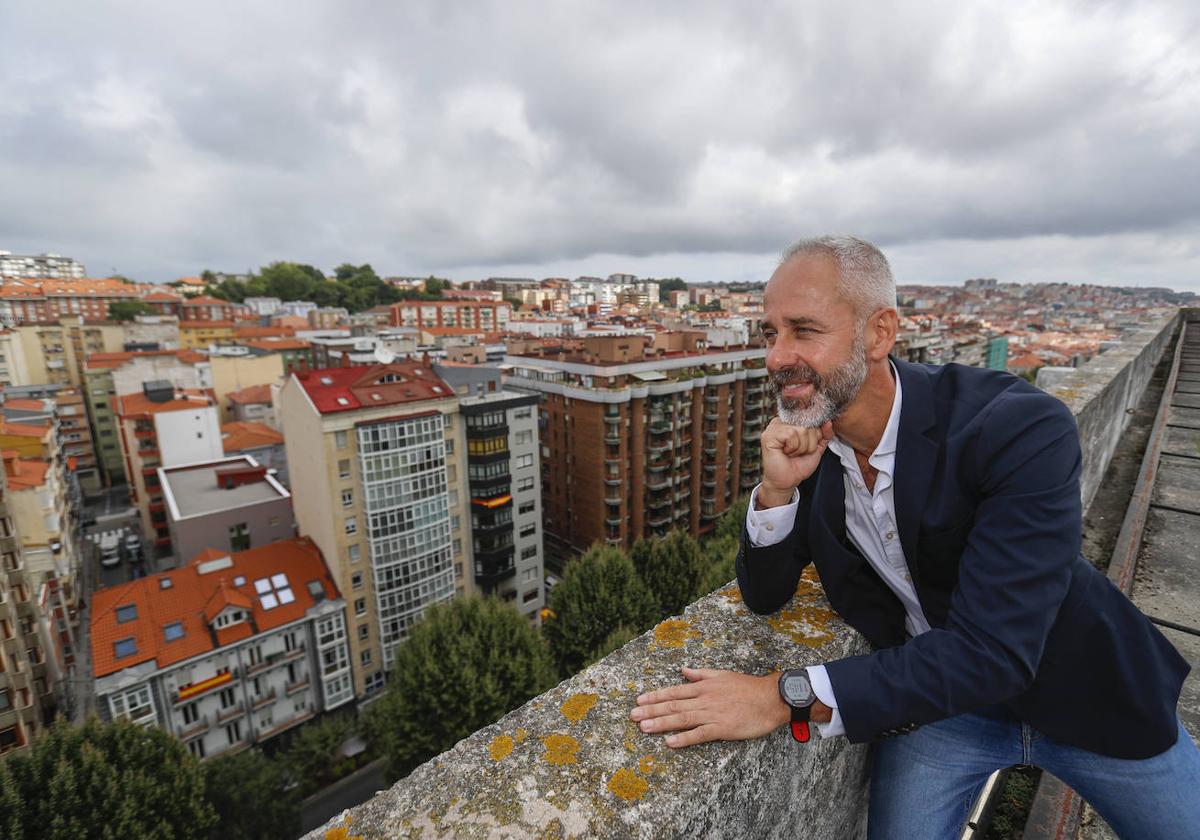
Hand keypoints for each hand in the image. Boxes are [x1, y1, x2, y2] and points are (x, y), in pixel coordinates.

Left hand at [629, 667, 789, 747]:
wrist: (771, 698)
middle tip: (632, 716)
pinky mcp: (722, 728)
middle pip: (673, 705)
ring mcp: (712, 714)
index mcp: (704, 687)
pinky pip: (700, 734)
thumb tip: (684, 669)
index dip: (655, 696)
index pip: (674, 691)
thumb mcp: (722, 675)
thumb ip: (701, 674)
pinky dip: (684, 738)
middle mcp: (704, 699)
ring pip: (682, 718)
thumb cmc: (748, 687)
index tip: (639, 700)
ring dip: (661, 723)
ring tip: (643, 727)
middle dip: (651, 710)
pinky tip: (670, 743)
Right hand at [758, 418, 833, 507]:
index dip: (814, 436)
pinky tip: (785, 452)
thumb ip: (823, 434)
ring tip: (791, 453)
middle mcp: (783, 422)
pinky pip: (791, 435)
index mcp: (792, 422)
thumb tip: (828, 422)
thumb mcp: (816, 448)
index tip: (806, 447)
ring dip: (801, 447)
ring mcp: (774, 427)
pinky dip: (792, 447)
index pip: (812, 420)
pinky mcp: (769, 435)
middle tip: (798, 452)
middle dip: (809, 444)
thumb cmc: (798, 465)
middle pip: (808, 425)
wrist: (786, 480)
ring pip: (801, 430)